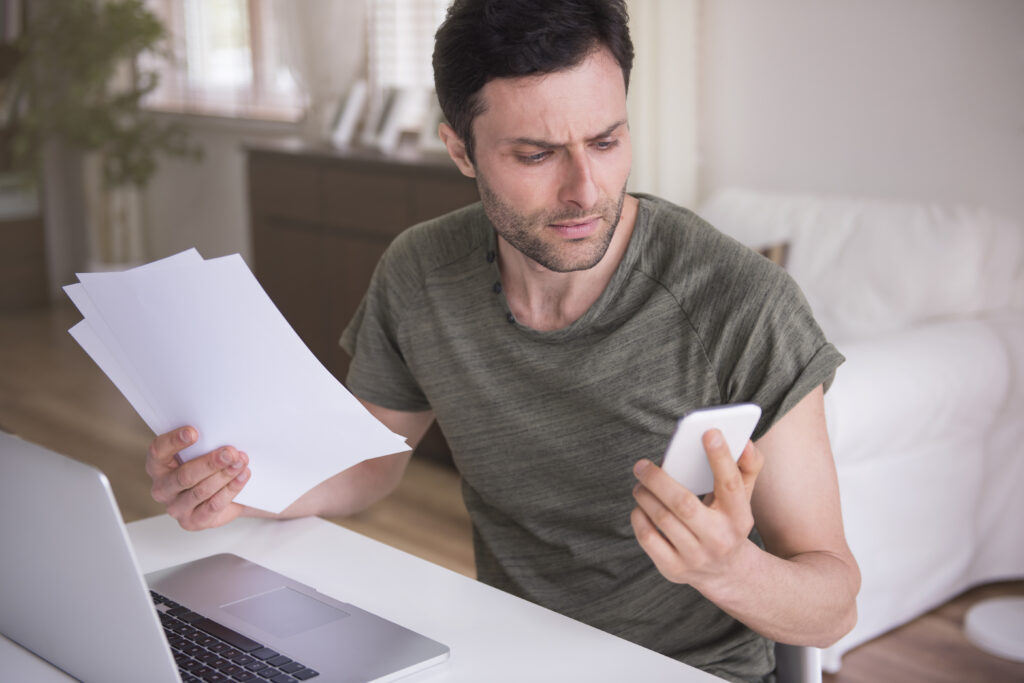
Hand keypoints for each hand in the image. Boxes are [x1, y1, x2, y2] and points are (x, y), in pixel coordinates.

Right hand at [146, 427, 250, 530]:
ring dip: (225, 475)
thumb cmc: (207, 467)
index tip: (193, 432)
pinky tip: (242, 476)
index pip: (159, 451)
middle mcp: (162, 488)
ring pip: (201, 491)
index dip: (174, 441)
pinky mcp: (193, 522)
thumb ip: (204, 442)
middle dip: (211, 463)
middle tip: (230, 452)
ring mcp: (176, 507)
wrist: (223, 493)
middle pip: (185, 475)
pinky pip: (213, 505)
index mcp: (157, 465)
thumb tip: (222, 431)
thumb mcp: (201, 452)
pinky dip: (230, 489)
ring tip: (240, 462)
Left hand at [631, 429, 763, 585]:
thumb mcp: (744, 498)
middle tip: (642, 465)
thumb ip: (747, 467)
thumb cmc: (729, 522)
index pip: (730, 483)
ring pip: (661, 519)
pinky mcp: (673, 569)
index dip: (720, 457)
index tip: (709, 432)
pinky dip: (639, 517)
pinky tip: (641, 506)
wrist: (727, 572)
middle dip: (658, 479)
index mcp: (739, 517)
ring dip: (645, 495)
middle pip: (684, 504)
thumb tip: (746, 443)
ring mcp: (695, 557)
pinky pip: (647, 538)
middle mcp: (719, 539)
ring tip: (640, 483)